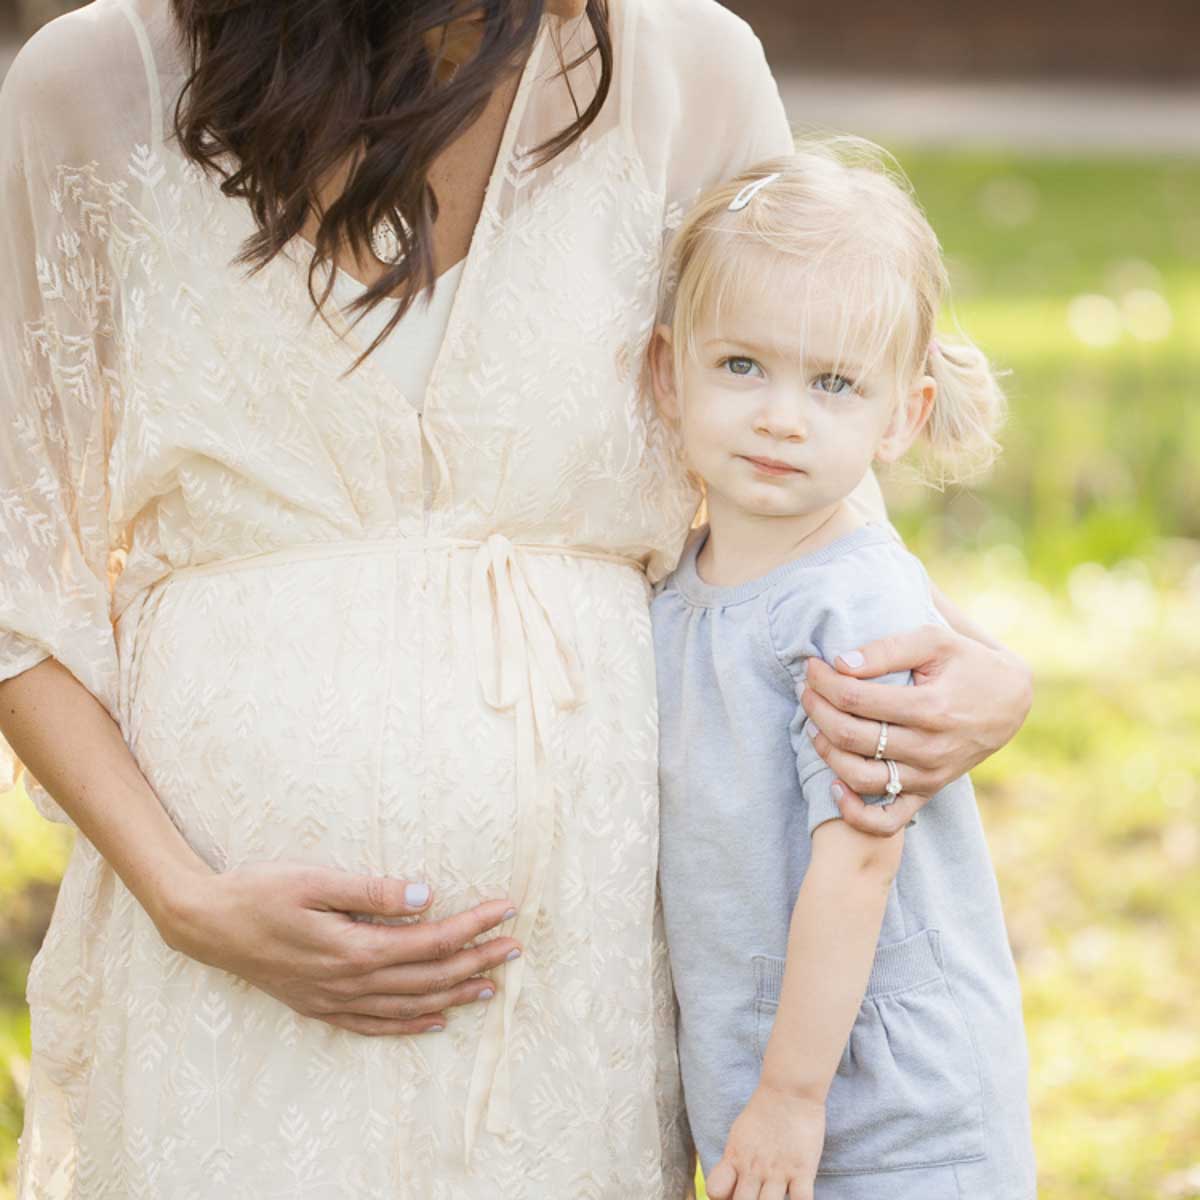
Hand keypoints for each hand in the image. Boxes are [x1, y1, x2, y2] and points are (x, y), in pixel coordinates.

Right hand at [159, 862, 521, 1035]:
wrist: (204, 924)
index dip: (473, 926)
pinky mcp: (318, 1005)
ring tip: (492, 986)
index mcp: (353, 949)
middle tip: (516, 946)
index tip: (506, 909)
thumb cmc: (259, 892)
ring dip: (453, 995)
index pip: (431, 940)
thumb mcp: (314, 881)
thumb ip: (371, 890)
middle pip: (428, 977)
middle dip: (477, 961)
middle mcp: (348, 983)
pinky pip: (374, 1025)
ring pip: (408, 1006)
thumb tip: (425, 895)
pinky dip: (409, 1025)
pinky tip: (434, 1021)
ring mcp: (332, 1000)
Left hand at [704, 1084, 824, 1199]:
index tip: (732, 1196)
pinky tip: (798, 1198)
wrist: (789, 1090)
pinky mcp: (803, 1170)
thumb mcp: (738, 1135)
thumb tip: (725, 1188)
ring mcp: (778, 1171)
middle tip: (755, 1198)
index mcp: (735, 1158)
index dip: (721, 1199)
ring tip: (773, 1198)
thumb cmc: (763, 1113)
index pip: (715, 1191)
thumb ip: (732, 1162)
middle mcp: (753, 1168)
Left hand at [802, 624, 1032, 836]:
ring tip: (813, 727)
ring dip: (826, 753)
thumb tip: (841, 663)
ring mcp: (929, 775)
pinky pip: (887, 819)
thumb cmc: (967, 662)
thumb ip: (888, 649)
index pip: (856, 700)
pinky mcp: (929, 791)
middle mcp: (929, 747)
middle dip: (817, 711)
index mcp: (931, 707)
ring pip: (861, 777)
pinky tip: (833, 785)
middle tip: (804, 691)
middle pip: (851, 737)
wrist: (1011, 700)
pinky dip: (854, 811)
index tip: (811, 667)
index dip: (824, 683)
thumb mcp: (935, 641)